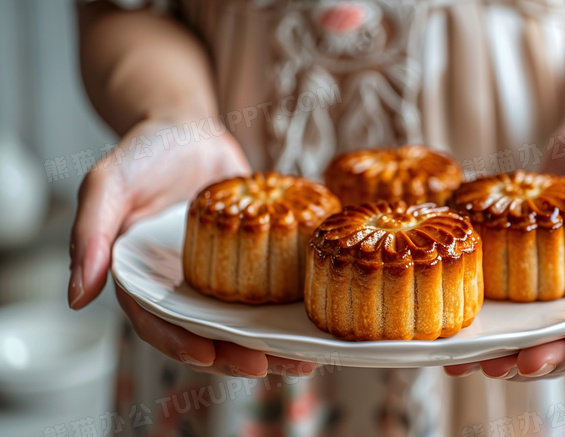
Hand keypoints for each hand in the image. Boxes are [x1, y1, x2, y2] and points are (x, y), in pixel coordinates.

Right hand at [68, 115, 317, 377]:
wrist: (189, 131)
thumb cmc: (143, 154)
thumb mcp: (107, 184)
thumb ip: (89, 234)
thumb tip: (76, 296)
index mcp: (143, 280)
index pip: (158, 323)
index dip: (179, 344)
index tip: (206, 355)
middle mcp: (182, 287)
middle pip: (207, 334)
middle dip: (233, 356)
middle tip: (263, 366)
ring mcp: (219, 277)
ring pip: (243, 323)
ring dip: (269, 346)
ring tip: (299, 362)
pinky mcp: (252, 261)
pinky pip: (271, 291)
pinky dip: (288, 311)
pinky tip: (313, 323)